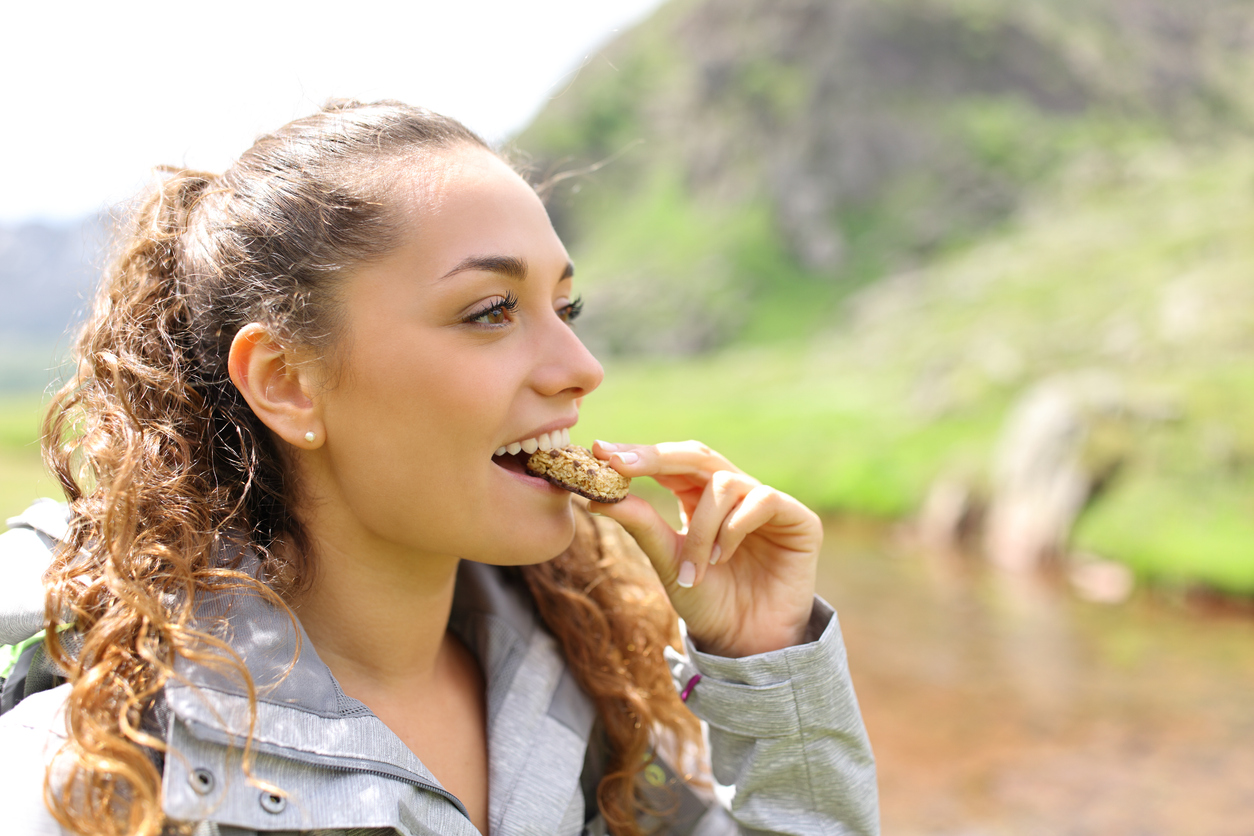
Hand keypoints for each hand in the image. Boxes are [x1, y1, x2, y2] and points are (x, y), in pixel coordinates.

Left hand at [589, 440, 821, 657]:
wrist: (745, 643)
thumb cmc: (707, 601)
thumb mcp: (668, 561)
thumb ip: (641, 525)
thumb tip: (597, 496)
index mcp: (699, 497)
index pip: (669, 463)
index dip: (637, 454)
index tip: (600, 452)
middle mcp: (733, 493)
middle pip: (697, 455)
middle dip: (656, 458)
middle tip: (622, 465)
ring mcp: (765, 503)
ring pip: (725, 484)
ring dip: (703, 525)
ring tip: (699, 565)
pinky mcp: (798, 519)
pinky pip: (762, 499)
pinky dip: (735, 526)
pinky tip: (725, 557)